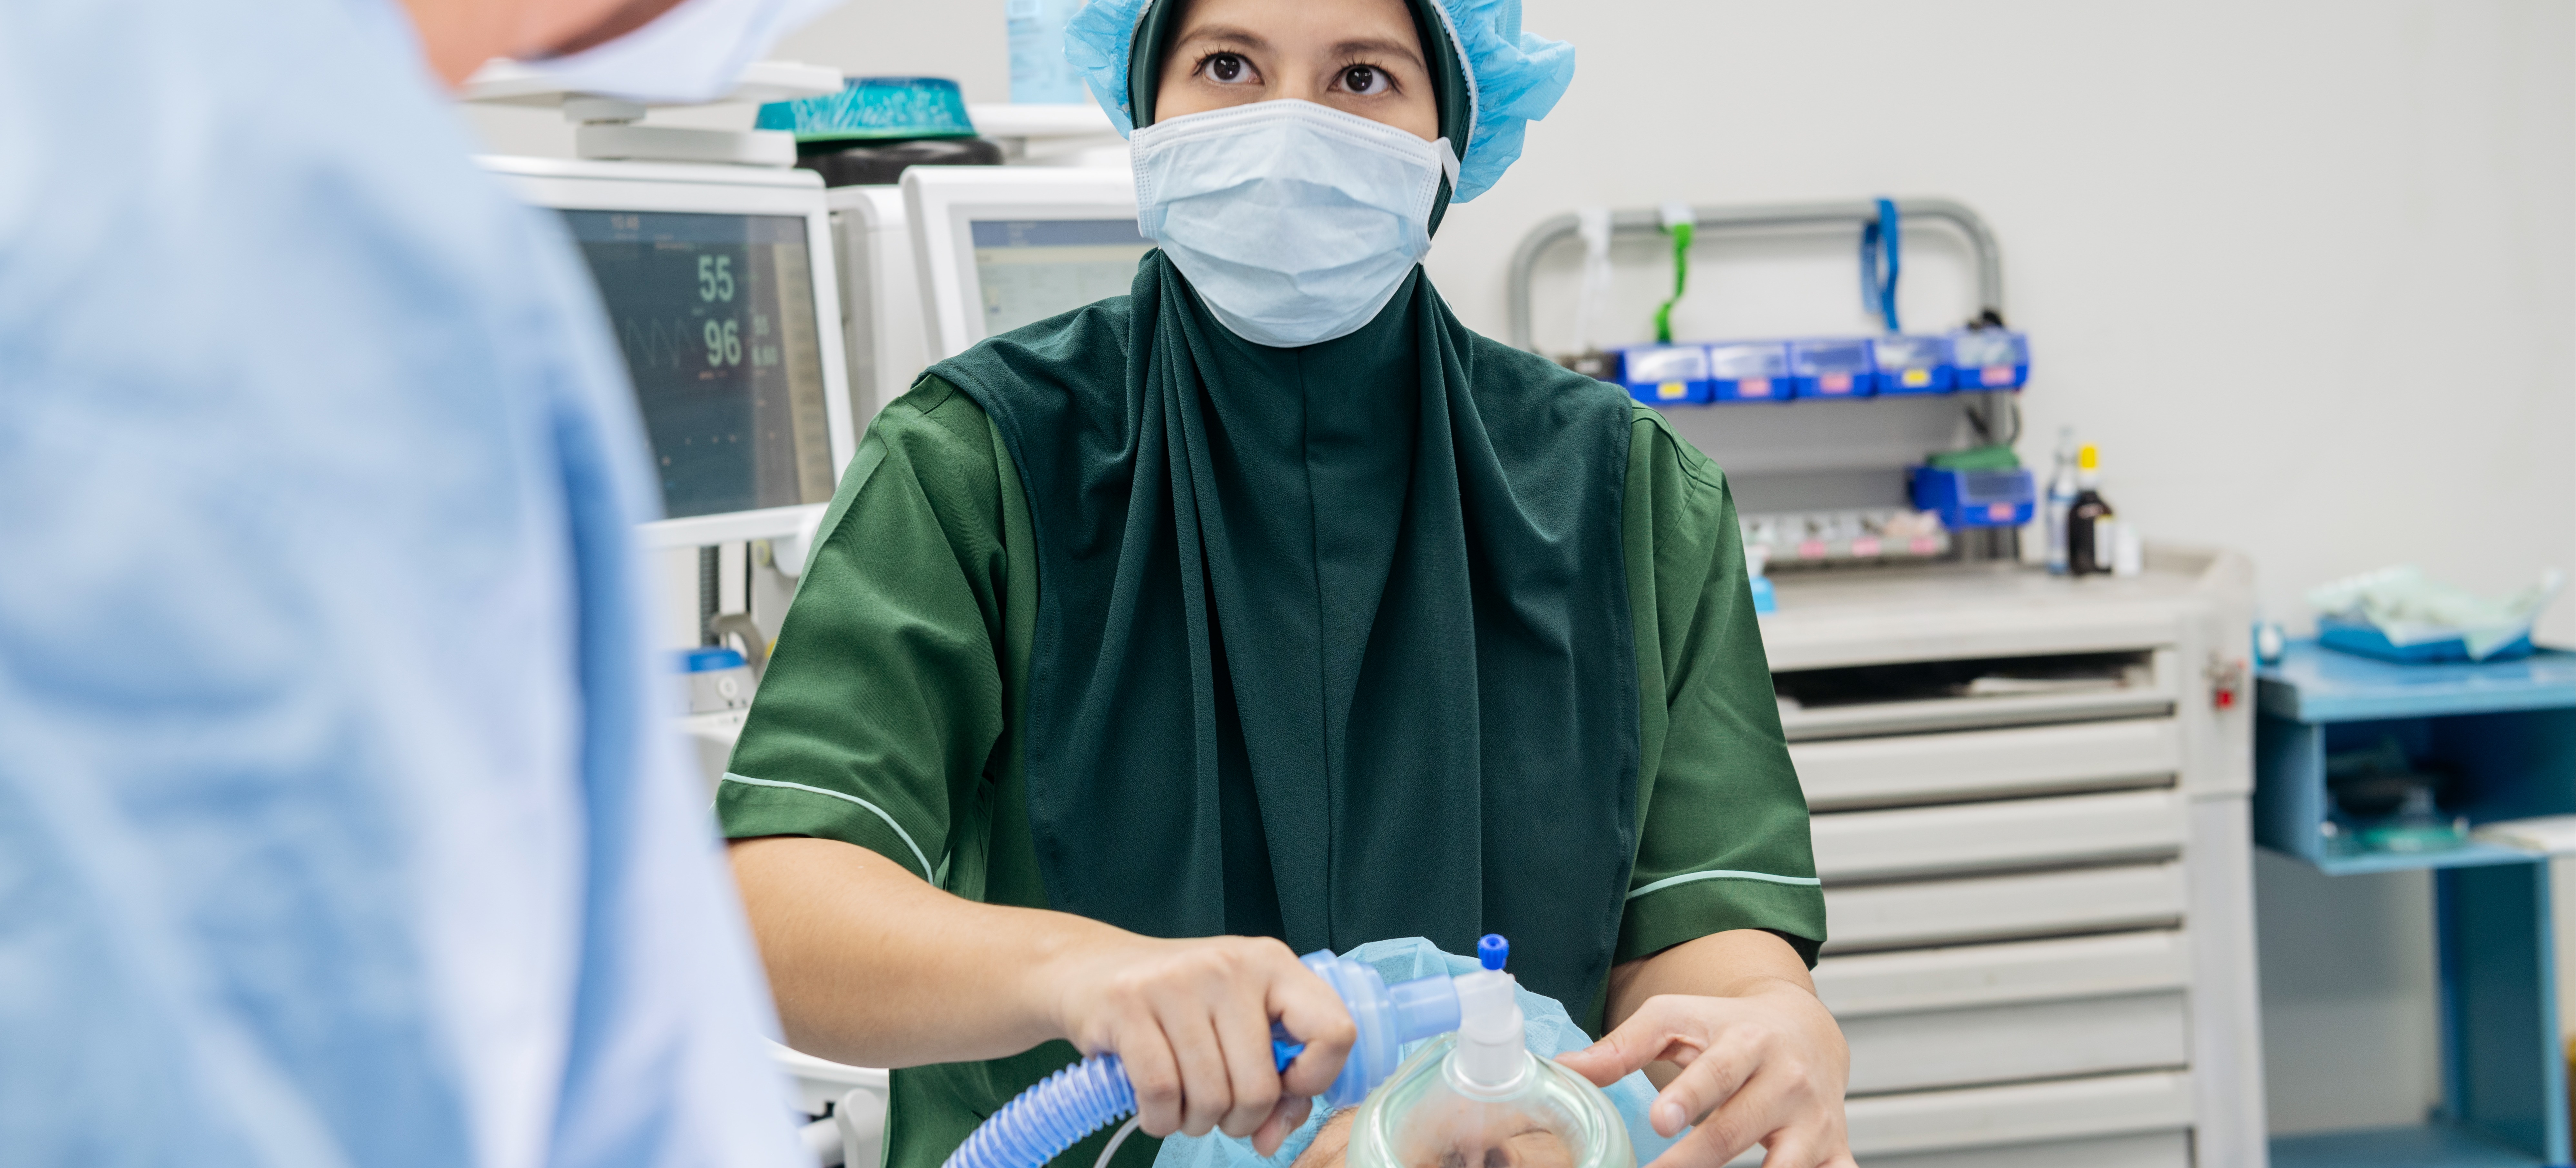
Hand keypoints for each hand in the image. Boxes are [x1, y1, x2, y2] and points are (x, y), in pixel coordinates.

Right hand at [1036, 934, 1356, 1153]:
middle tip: (1218, 1110)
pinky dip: (1161, 1120)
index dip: (1315, 1079)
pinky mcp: (1129, 1004)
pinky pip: (1162, 1093)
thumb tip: (1273, 1140)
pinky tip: (1157, 1109)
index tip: (1284, 1087)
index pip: (1335, 1031)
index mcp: (1273, 964)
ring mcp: (1178, 982)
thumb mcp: (1237, 1025)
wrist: (1090, 970)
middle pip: (1261, 1085)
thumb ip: (1275, 1081)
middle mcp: (1231, 965)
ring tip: (1185, 1105)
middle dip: (1240, 1119)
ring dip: (1197, 1122)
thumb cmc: (1178, 1005)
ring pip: (1211, 1096)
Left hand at [1555, 986, 1852, 1167]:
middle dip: (1697, 1160)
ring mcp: (1815, 1120)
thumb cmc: (1728, 1026)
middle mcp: (1787, 1081)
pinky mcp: (1835, 1148)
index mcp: (1748, 1043)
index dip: (1690, 1097)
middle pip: (1738, 1129)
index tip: (1662, 1120)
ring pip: (1789, 1166)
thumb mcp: (1676, 1020)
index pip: (1717, 1072)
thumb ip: (1622, 1046)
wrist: (1805, 1029)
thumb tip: (1563, 1069)